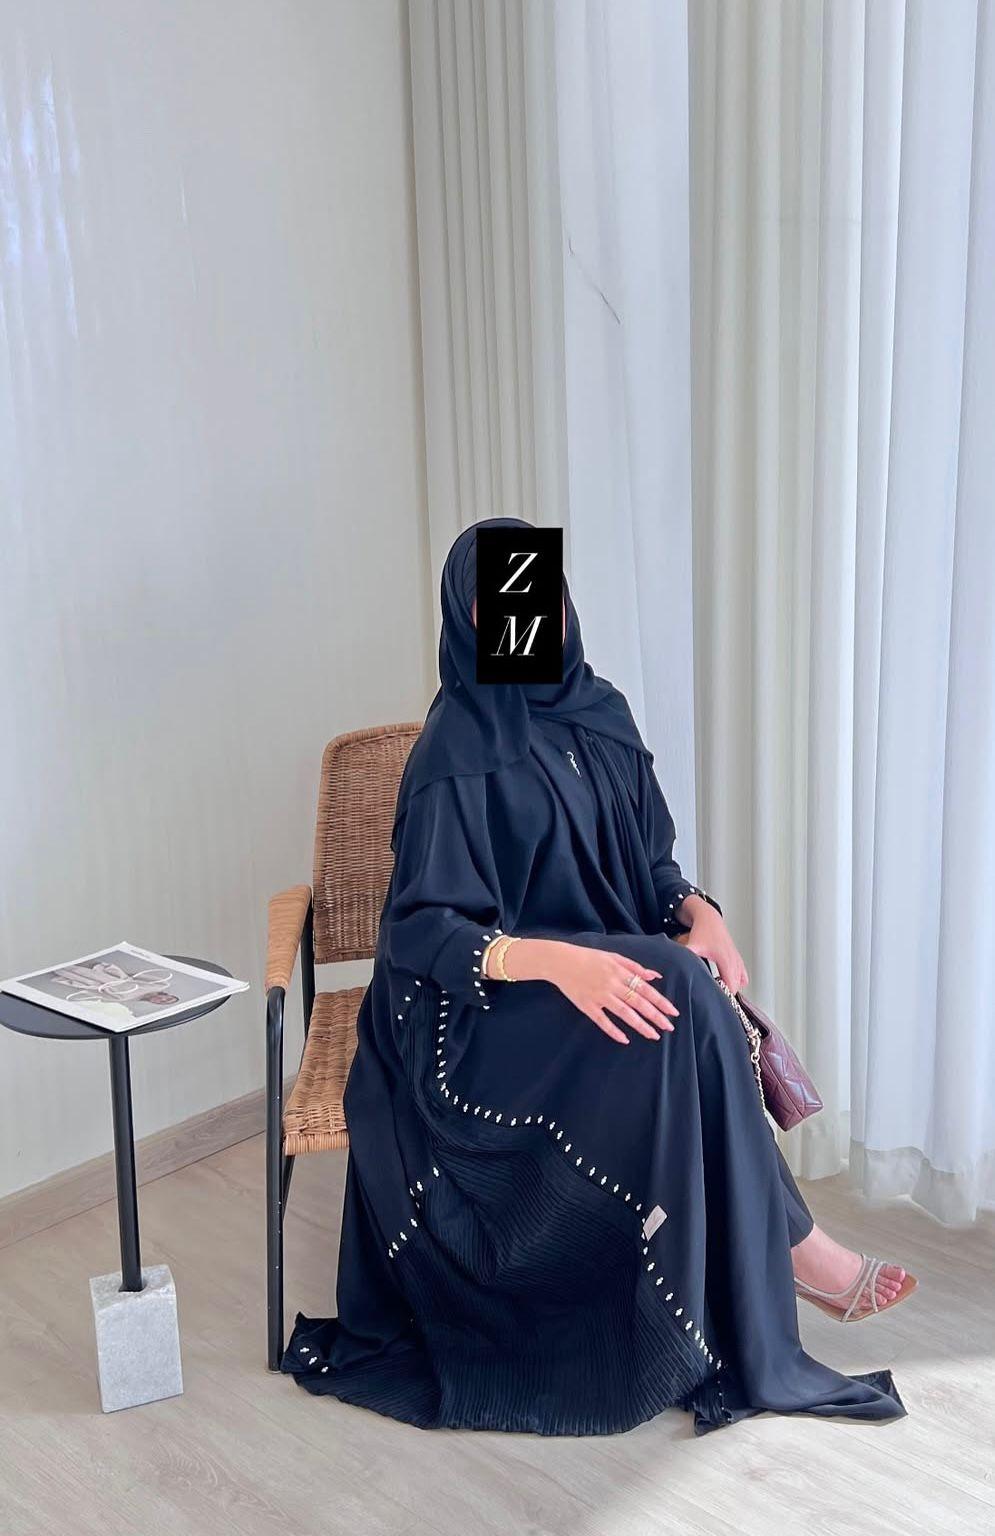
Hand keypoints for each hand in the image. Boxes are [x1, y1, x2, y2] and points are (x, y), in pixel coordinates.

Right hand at [502, 937, 678, 1044]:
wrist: (560, 961)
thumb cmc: (588, 957)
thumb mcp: (613, 956)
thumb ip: (634, 967)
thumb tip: (654, 976)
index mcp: (620, 972)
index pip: (645, 989)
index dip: (660, 1001)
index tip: (673, 1012)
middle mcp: (612, 985)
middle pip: (638, 1003)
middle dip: (655, 1016)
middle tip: (669, 1028)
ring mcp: (600, 996)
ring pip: (624, 1014)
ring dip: (640, 1025)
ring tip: (653, 1035)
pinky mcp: (587, 1006)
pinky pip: (602, 1021)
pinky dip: (614, 1031)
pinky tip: (625, 1040)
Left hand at [674, 896, 748, 991]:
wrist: (709, 918)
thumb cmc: (702, 931)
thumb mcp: (692, 945)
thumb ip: (686, 956)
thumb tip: (676, 968)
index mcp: (725, 960)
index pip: (731, 986)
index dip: (724, 995)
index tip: (715, 1000)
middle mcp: (734, 961)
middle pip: (736, 986)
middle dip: (727, 995)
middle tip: (714, 998)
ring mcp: (737, 960)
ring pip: (741, 982)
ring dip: (732, 988)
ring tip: (719, 991)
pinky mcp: (737, 959)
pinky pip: (743, 976)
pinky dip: (738, 982)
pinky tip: (727, 983)